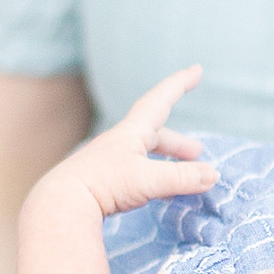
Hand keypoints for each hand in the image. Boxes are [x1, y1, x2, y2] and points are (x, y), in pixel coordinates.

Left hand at [34, 66, 216, 216]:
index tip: (196, 69)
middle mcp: (119, 143)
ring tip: (181, 177)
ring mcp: (109, 162)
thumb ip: (182, 177)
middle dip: (178, 142)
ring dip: (166, 162)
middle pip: (154, 134)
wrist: (60, 203)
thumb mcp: (148, 180)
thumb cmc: (103, 185)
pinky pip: (135, 173)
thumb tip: (213, 174)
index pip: (159, 101)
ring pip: (144, 155)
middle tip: (198, 154)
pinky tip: (156, 193)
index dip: (179, 85)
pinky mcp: (102, 181)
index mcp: (131, 134)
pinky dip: (153, 177)